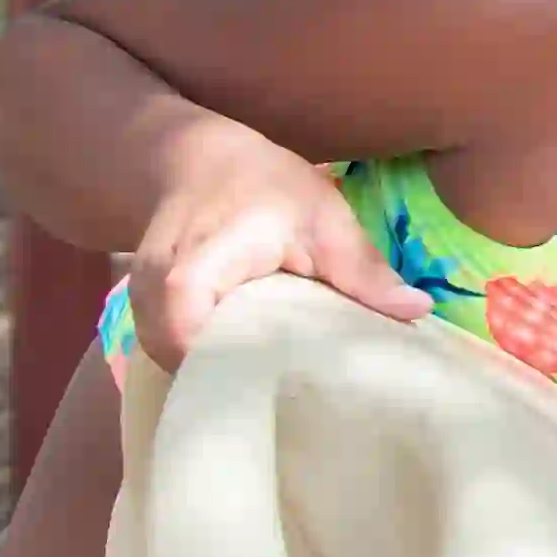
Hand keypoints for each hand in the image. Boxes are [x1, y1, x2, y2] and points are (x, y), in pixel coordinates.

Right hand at [126, 131, 429, 358]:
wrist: (198, 159)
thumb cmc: (263, 183)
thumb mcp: (323, 217)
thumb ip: (363, 269)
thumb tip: (417, 311)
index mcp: (194, 274)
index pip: (192, 345)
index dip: (233, 376)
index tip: (289, 387)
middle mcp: (152, 294)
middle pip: (181, 364)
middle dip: (230, 385)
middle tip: (292, 397)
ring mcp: (139, 303)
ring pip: (171, 361)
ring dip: (216, 374)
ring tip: (272, 387)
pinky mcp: (143, 308)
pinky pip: (169, 348)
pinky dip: (203, 358)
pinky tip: (246, 366)